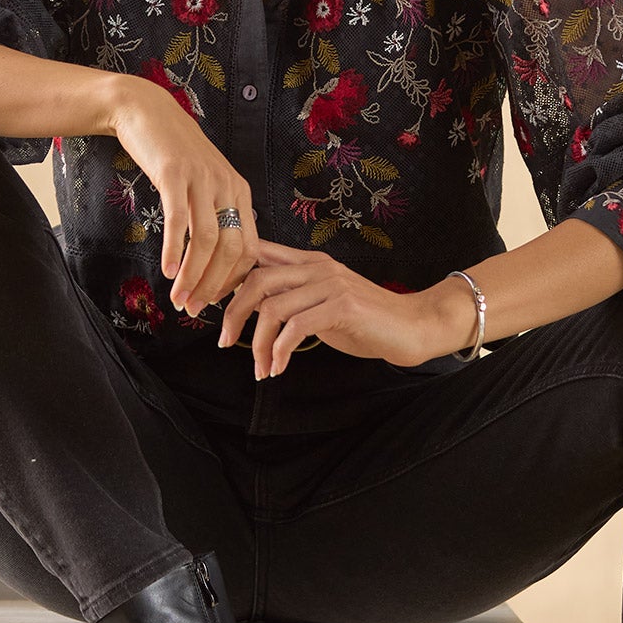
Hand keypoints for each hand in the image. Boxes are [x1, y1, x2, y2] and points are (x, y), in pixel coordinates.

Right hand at [108, 77, 259, 313]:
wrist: (146, 112)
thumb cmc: (173, 153)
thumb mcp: (204, 182)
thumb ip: (214, 213)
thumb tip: (215, 259)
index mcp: (239, 191)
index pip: (249, 248)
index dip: (233, 281)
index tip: (213, 301)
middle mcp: (227, 186)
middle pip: (232, 249)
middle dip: (214, 286)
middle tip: (194, 309)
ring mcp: (202, 179)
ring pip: (208, 240)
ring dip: (194, 276)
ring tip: (179, 299)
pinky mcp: (175, 173)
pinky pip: (180, 219)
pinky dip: (176, 250)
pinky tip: (168, 271)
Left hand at [217, 239, 472, 378]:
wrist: (412, 326)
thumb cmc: (367, 320)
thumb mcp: (322, 303)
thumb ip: (293, 299)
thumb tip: (254, 310)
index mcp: (309, 261)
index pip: (257, 255)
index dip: (227, 277)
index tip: (210, 303)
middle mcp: (317, 266)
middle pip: (256, 279)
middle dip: (232, 313)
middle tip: (224, 342)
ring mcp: (330, 283)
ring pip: (273, 306)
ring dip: (259, 343)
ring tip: (260, 367)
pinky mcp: (342, 306)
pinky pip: (296, 326)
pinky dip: (280, 350)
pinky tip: (279, 368)